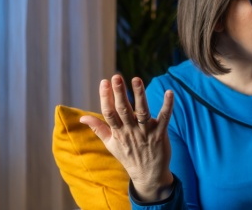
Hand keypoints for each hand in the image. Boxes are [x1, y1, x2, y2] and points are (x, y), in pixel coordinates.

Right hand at [79, 74, 174, 201]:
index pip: (109, 113)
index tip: (104, 82)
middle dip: (120, 93)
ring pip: (142, 111)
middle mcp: (131, 131)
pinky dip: (168, 105)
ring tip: (136, 79)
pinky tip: (170, 92)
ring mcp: (146, 133)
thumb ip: (98, 128)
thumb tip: (82, 117)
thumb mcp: (110, 144)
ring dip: (140, 95)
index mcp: (118, 132)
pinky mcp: (160, 134)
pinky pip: (165, 118)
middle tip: (116, 77)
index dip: (106, 97)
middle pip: (124, 110)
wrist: (148, 175)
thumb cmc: (128, 157)